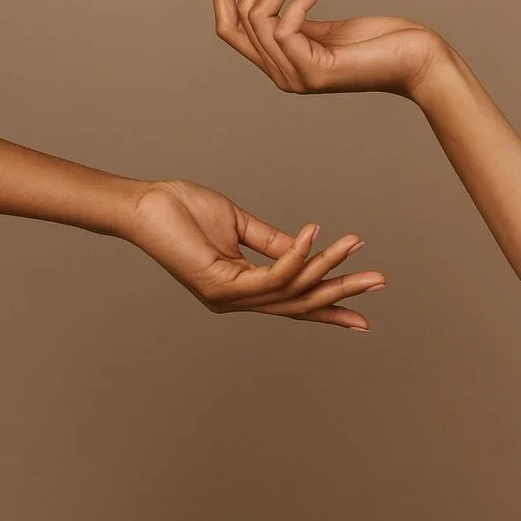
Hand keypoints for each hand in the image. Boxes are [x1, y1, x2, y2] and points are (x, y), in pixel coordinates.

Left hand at [127, 178, 383, 329]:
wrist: (142, 206)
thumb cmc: (180, 210)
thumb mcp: (237, 225)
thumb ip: (271, 241)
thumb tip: (305, 246)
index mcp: (240, 289)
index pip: (292, 302)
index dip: (328, 308)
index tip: (361, 314)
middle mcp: (236, 300)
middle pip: (299, 303)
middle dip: (341, 293)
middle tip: (378, 282)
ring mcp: (227, 296)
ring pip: (290, 289)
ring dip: (326, 266)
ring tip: (353, 243)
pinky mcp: (219, 283)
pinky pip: (270, 275)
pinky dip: (296, 256)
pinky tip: (314, 236)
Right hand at [210, 0, 444, 95]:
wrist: (418, 61)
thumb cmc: (381, 42)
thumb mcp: (326, 29)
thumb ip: (296, 21)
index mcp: (280, 63)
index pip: (230, 30)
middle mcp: (281, 75)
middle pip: (242, 18)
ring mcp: (295, 76)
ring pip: (260, 18)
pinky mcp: (313, 71)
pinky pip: (284, 28)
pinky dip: (298, 0)